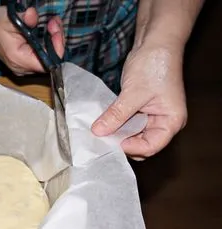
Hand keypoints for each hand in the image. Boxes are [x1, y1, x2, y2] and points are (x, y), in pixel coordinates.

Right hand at [0, 6, 64, 74]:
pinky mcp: (26, 64)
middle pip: (49, 61)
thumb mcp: (10, 18)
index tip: (55, 32)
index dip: (56, 49)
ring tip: (52, 24)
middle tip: (54, 23)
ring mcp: (24, 68)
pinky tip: (48, 32)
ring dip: (54, 42)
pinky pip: (44, 58)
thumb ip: (23, 19)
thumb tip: (32, 15)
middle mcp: (22, 68)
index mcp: (18, 59)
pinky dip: (49, 45)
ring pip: (48, 59)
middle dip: (56, 41)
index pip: (46, 64)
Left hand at [91, 41, 186, 159]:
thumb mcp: (133, 93)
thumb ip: (116, 115)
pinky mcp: (141, 109)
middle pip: (141, 143)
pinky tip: (104, 122)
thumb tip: (98, 132)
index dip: (131, 147)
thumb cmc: (154, 65)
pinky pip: (128, 123)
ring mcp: (152, 116)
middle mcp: (164, 122)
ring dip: (117, 133)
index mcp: (171, 121)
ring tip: (101, 130)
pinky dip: (116, 123)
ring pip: (132, 134)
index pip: (151, 146)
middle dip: (122, 142)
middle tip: (102, 138)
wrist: (155, 41)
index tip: (112, 142)